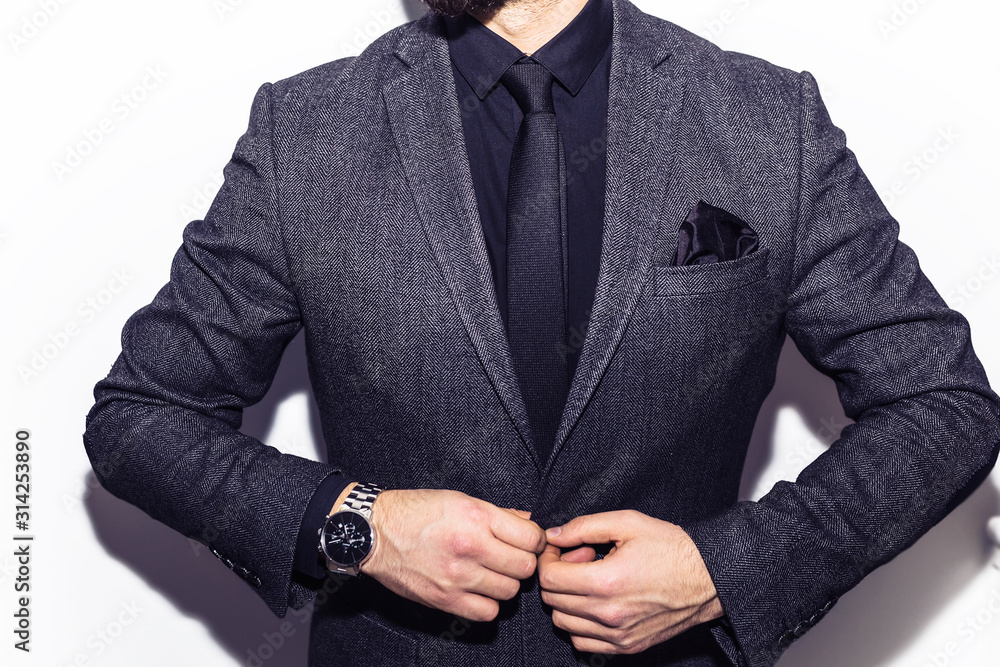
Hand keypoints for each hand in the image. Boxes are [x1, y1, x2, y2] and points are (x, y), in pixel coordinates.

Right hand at [361, 489, 545, 621]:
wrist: (375, 532)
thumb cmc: (415, 511)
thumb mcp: (460, 499)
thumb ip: (499, 514)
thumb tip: (529, 524)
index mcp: (477, 516)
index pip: (531, 538)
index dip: (536, 541)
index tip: (530, 542)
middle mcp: (470, 546)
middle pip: (525, 567)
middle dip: (523, 562)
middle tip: (512, 558)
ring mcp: (457, 575)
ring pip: (509, 591)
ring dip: (506, 583)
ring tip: (493, 573)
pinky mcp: (444, 599)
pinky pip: (487, 612)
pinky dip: (489, 604)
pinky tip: (480, 590)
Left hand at [538, 509, 723, 654]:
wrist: (709, 579)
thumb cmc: (671, 548)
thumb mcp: (628, 523)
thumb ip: (584, 527)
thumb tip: (553, 535)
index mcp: (606, 582)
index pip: (548, 578)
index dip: (548, 558)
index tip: (560, 549)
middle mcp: (608, 614)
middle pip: (552, 601)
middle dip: (557, 576)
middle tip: (579, 559)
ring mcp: (617, 635)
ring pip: (562, 623)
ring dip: (566, 600)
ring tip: (590, 580)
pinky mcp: (627, 646)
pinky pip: (582, 642)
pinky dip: (579, 623)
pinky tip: (596, 602)